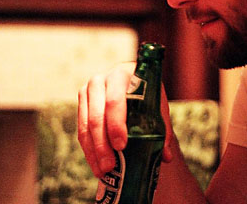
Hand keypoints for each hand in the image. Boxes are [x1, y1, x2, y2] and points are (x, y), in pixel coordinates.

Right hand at [77, 63, 173, 177]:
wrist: (130, 79)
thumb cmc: (146, 93)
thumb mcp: (156, 104)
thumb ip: (161, 127)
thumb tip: (165, 156)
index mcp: (121, 75)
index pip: (114, 101)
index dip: (116, 124)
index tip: (122, 145)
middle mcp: (100, 80)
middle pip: (97, 116)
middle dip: (102, 144)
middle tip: (110, 166)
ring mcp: (87, 91)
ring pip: (86, 125)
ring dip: (93, 151)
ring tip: (102, 171)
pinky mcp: (81, 103)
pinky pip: (81, 130)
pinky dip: (88, 149)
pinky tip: (96, 164)